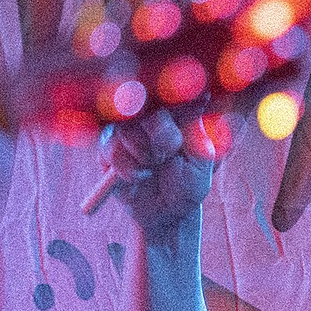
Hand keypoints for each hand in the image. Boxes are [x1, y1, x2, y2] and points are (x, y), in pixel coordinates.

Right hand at [102, 108, 213, 231]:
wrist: (166, 215)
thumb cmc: (188, 186)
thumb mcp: (202, 165)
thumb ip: (199, 137)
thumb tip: (200, 106)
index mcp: (173, 114)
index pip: (168, 94)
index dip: (172, 100)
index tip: (179, 115)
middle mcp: (147, 116)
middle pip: (144, 104)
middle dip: (160, 132)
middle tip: (170, 152)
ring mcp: (125, 131)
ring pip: (126, 128)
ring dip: (144, 153)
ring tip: (154, 168)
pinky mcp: (108, 149)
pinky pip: (113, 151)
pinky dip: (129, 169)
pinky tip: (139, 177)